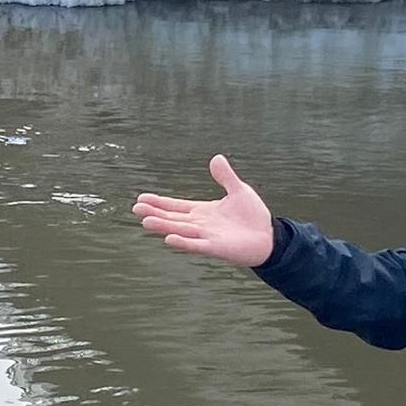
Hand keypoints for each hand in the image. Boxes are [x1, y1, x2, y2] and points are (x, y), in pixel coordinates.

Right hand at [133, 155, 275, 266]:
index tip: (141, 198)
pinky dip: (183, 243)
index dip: (159, 202)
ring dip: (163, 226)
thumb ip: (226, 177)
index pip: (176, 206)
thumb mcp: (239, 190)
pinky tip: (168, 239)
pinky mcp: (216, 248)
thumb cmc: (253, 216)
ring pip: (180, 230)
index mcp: (202, 212)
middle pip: (173, 218)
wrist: (270, 237)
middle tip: (136, 208)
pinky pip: (196, 245)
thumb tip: (216, 158)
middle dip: (155, 213)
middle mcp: (200, 225)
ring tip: (145, 221)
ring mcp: (206, 237)